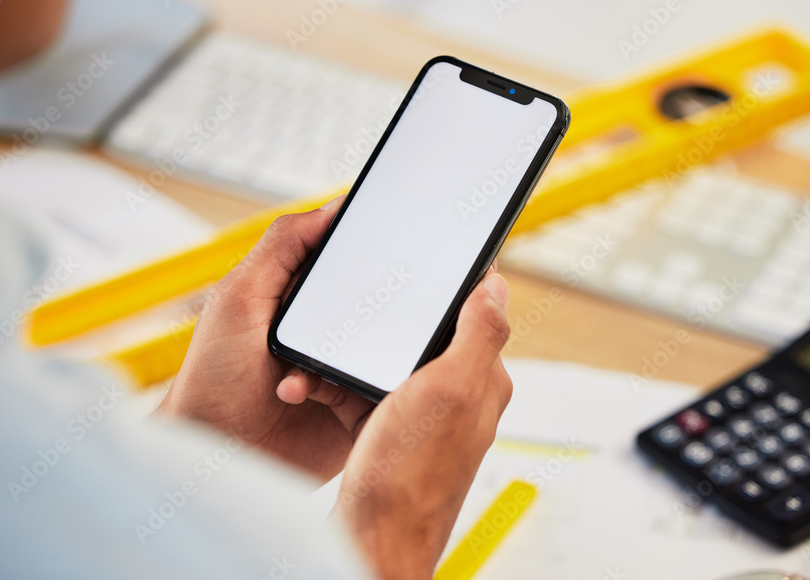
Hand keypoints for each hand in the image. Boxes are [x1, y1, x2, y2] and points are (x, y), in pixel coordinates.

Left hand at [157, 196, 375, 481]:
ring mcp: (349, 370)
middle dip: (383, 310)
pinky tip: (328, 401)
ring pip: (396, 349)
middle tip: (359, 321)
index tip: (398, 242)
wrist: (217, 453)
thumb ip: (282, 247)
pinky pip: (391, 394)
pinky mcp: (361, 410)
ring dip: (367, 358)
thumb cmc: (212, 379)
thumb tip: (332, 208)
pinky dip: (367, 394)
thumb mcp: (239, 297)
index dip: (378, 249)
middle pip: (386, 303)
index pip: (356, 261)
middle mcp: (333, 331)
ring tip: (320, 372)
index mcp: (307, 297)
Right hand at [333, 273, 513, 579]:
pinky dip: (335, 390)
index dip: (444, 288)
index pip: (473, 313)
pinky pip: (359, 394)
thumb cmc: (408, 478)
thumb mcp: (448, 391)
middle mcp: (457, 398)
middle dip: (380, 327)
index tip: (414, 267)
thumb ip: (478, 334)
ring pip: (382, 363)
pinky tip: (314, 393)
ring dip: (347, 361)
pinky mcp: (389, 434)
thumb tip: (495, 285)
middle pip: (418, 335)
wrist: (369, 543)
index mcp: (481, 381)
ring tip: (317, 370)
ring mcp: (422, 417)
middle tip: (348, 324)